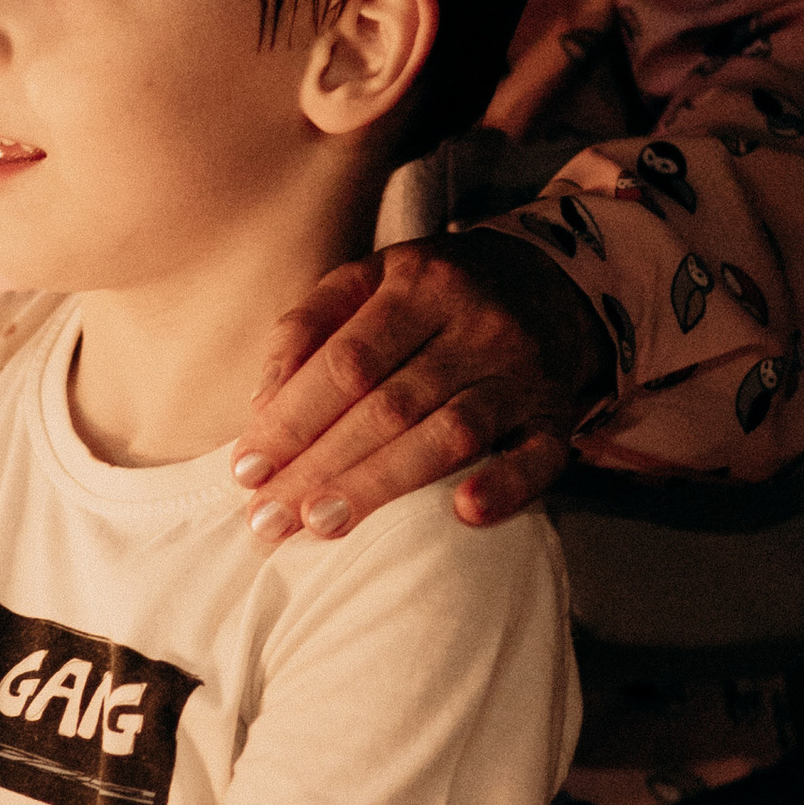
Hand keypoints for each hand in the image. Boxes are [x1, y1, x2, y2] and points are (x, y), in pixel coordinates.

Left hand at [229, 233, 614, 542]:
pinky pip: (541, 457)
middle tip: (267, 518)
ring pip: (450, 434)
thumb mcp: (368, 279)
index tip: (246, 470)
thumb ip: (308, 327)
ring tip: (321, 525)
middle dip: (319, 467)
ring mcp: (524, 373)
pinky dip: (507, 487)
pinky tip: (466, 515)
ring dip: (381, 484)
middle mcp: (477, 325)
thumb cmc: (433, 295)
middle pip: (389, 405)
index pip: (346, 363)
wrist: (552, 283)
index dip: (292, 419)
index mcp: (420, 285)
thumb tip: (260, 402)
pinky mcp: (558, 417)